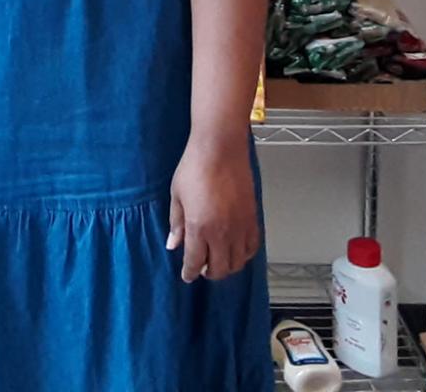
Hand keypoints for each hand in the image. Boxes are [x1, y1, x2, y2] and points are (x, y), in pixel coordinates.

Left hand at [166, 131, 259, 283]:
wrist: (221, 148)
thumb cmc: (194, 167)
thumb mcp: (177, 195)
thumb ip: (176, 223)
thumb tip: (173, 244)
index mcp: (199, 228)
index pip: (195, 262)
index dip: (190, 273)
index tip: (187, 276)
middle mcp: (222, 233)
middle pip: (219, 268)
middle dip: (208, 273)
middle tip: (202, 268)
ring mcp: (240, 227)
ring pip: (237, 262)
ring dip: (227, 266)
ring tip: (218, 260)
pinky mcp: (253, 218)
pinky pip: (252, 247)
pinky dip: (244, 255)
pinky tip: (236, 250)